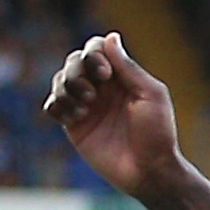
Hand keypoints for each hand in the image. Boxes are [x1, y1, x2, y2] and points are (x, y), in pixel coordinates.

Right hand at [41, 33, 187, 199]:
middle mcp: (101, 87)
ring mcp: (86, 105)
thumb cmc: (157, 134)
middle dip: (76, 73)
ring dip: (67, 90)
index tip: (105, 75)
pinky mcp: (74, 125)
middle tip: (92, 95)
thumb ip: (129, 68)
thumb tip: (110, 37)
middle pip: (74, 61)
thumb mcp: (151, 96)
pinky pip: (52, 106)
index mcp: (121, 76)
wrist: (149, 172)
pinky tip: (76, 118)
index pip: (96, 49)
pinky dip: (58, 106)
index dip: (93, 55)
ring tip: (85, 109)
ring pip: (59, 80)